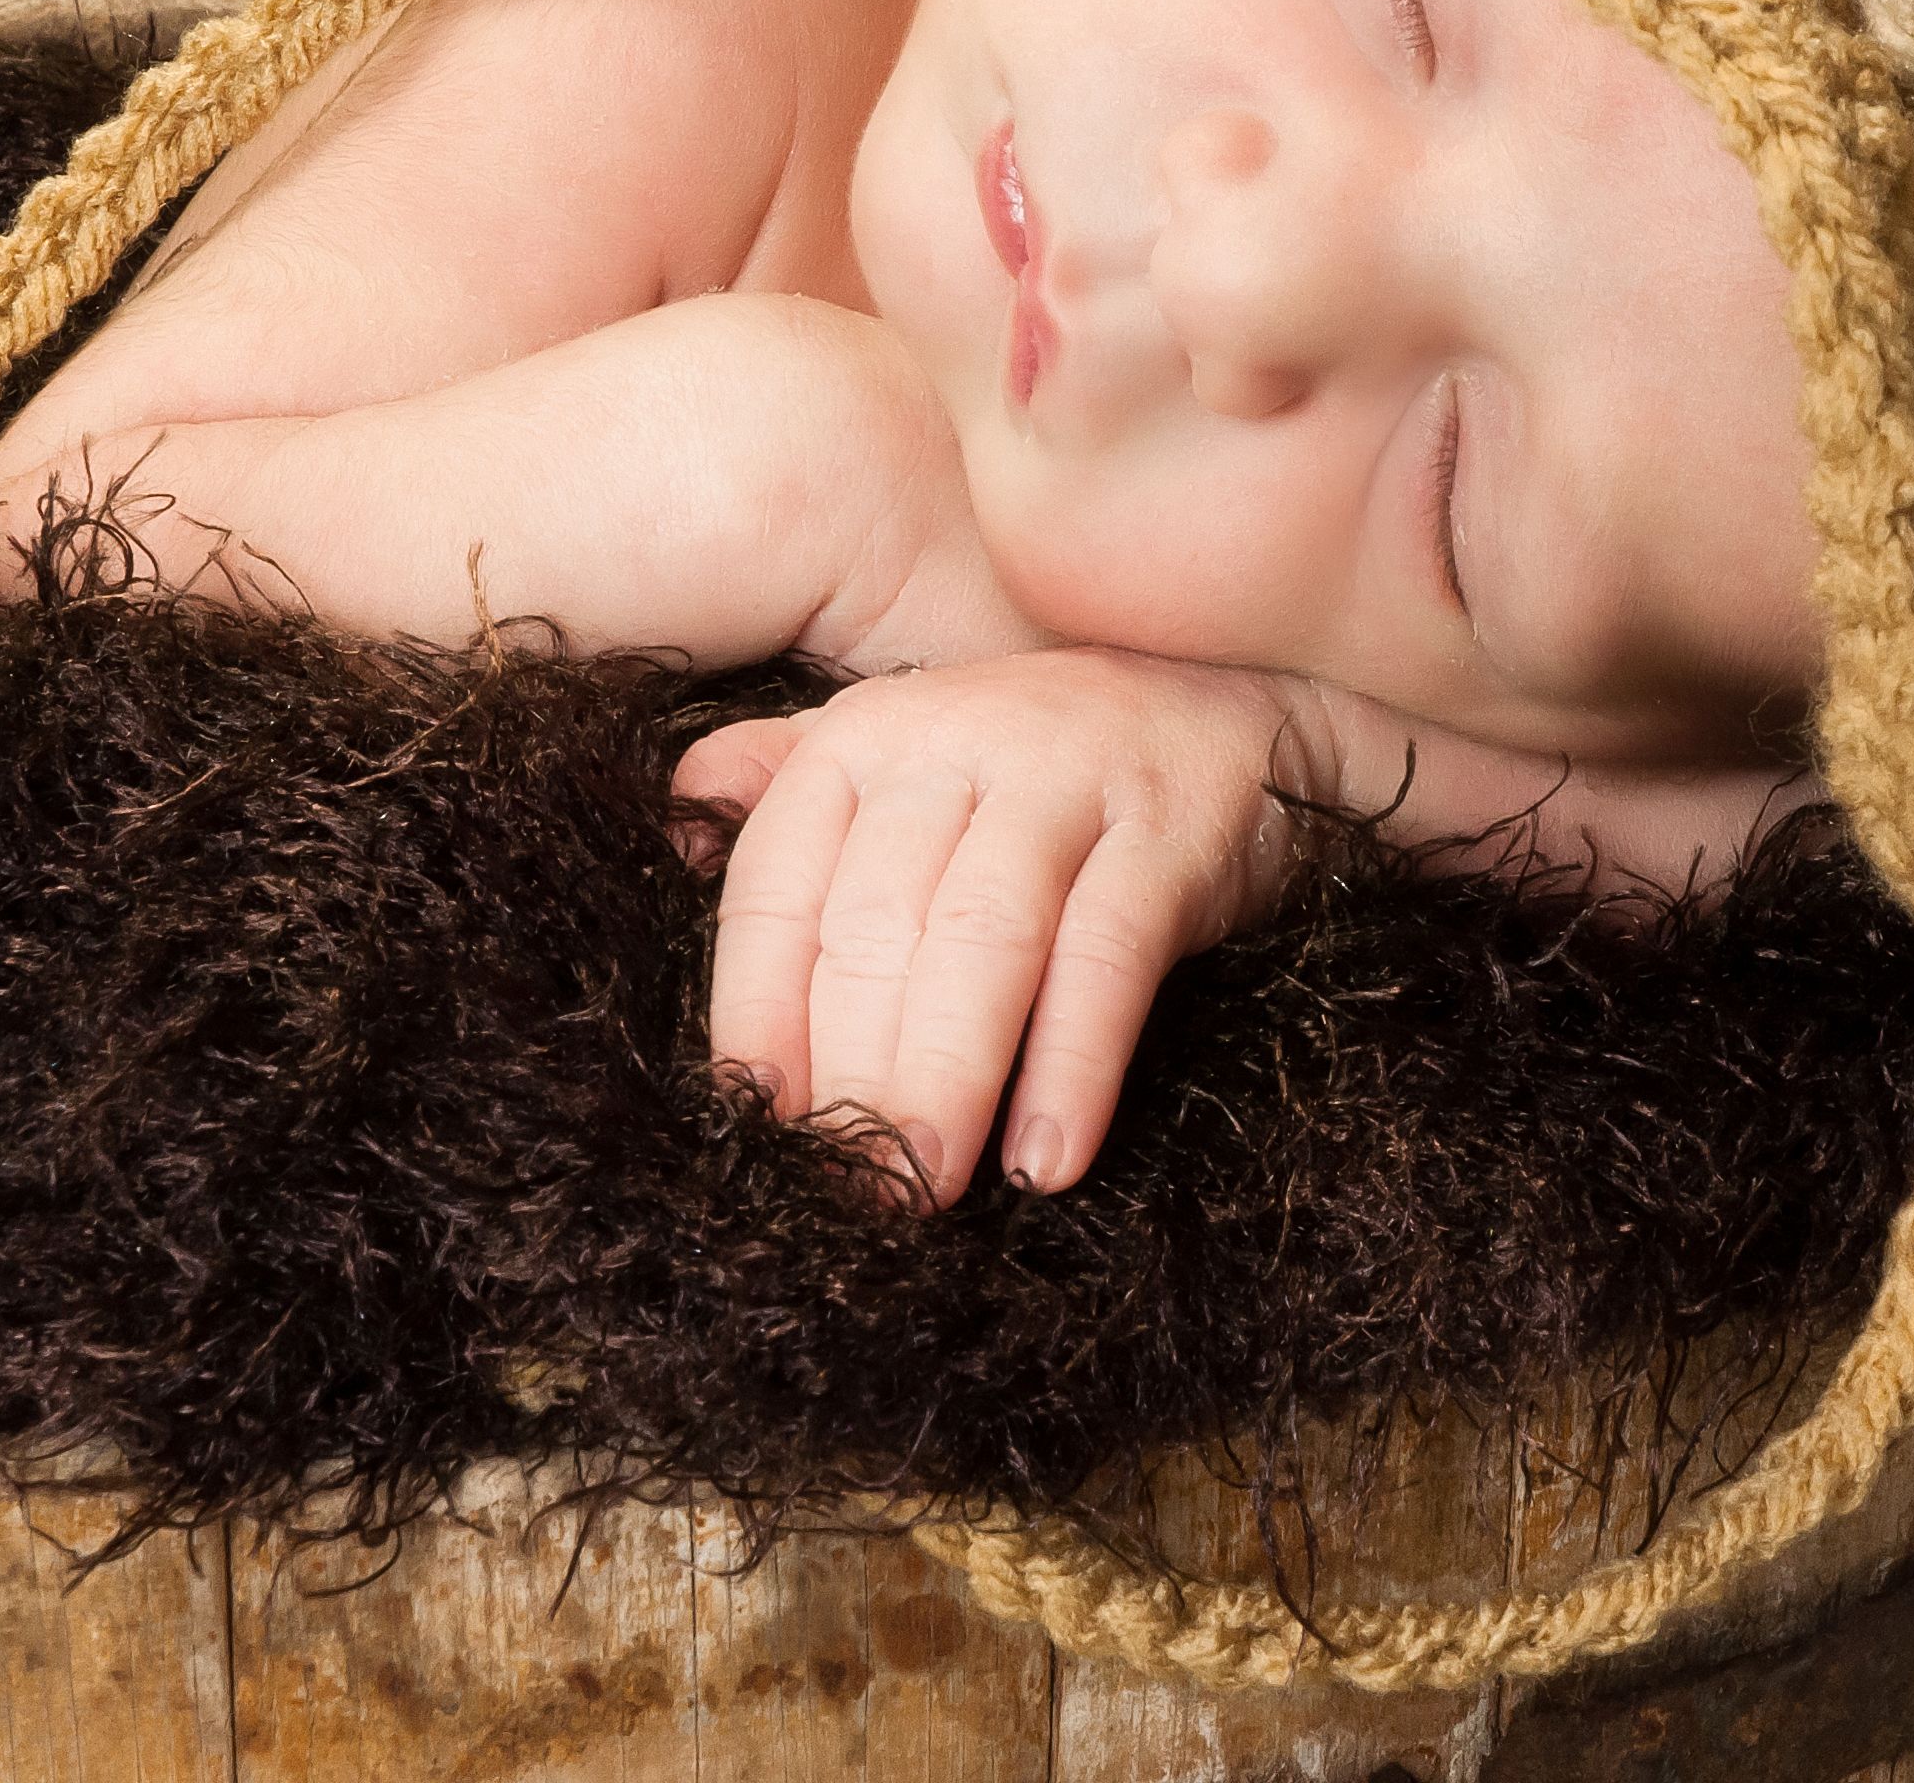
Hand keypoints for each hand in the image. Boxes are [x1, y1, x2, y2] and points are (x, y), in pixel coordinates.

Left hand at [670, 649, 1320, 1208]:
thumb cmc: (1048, 769)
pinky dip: (1073, 1063)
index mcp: (866, 734)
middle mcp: (957, 735)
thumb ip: (787, 772)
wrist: (1244, 715)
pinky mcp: (1173, 822)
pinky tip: (1047, 1159)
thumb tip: (668, 824)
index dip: (758, 1015)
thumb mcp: (913, 754)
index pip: (779, 886)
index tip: (756, 1133)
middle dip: (854, 1073)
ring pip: (982, 937)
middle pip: (876, 924)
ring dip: (945, 1076)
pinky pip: (1109, 954)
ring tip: (926, 1191)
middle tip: (851, 1197)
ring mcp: (1071, 770)